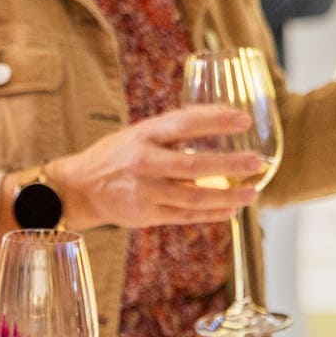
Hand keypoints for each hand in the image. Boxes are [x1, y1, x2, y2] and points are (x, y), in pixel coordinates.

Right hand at [52, 105, 263, 230]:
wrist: (78, 189)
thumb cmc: (114, 156)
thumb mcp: (137, 135)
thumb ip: (170, 132)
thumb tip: (217, 120)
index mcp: (142, 135)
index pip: (184, 123)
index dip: (215, 120)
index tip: (243, 120)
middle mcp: (143, 162)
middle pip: (194, 165)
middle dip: (230, 165)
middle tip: (257, 163)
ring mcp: (145, 192)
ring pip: (194, 197)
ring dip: (227, 196)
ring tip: (252, 194)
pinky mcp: (146, 215)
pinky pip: (185, 216)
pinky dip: (210, 214)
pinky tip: (230, 210)